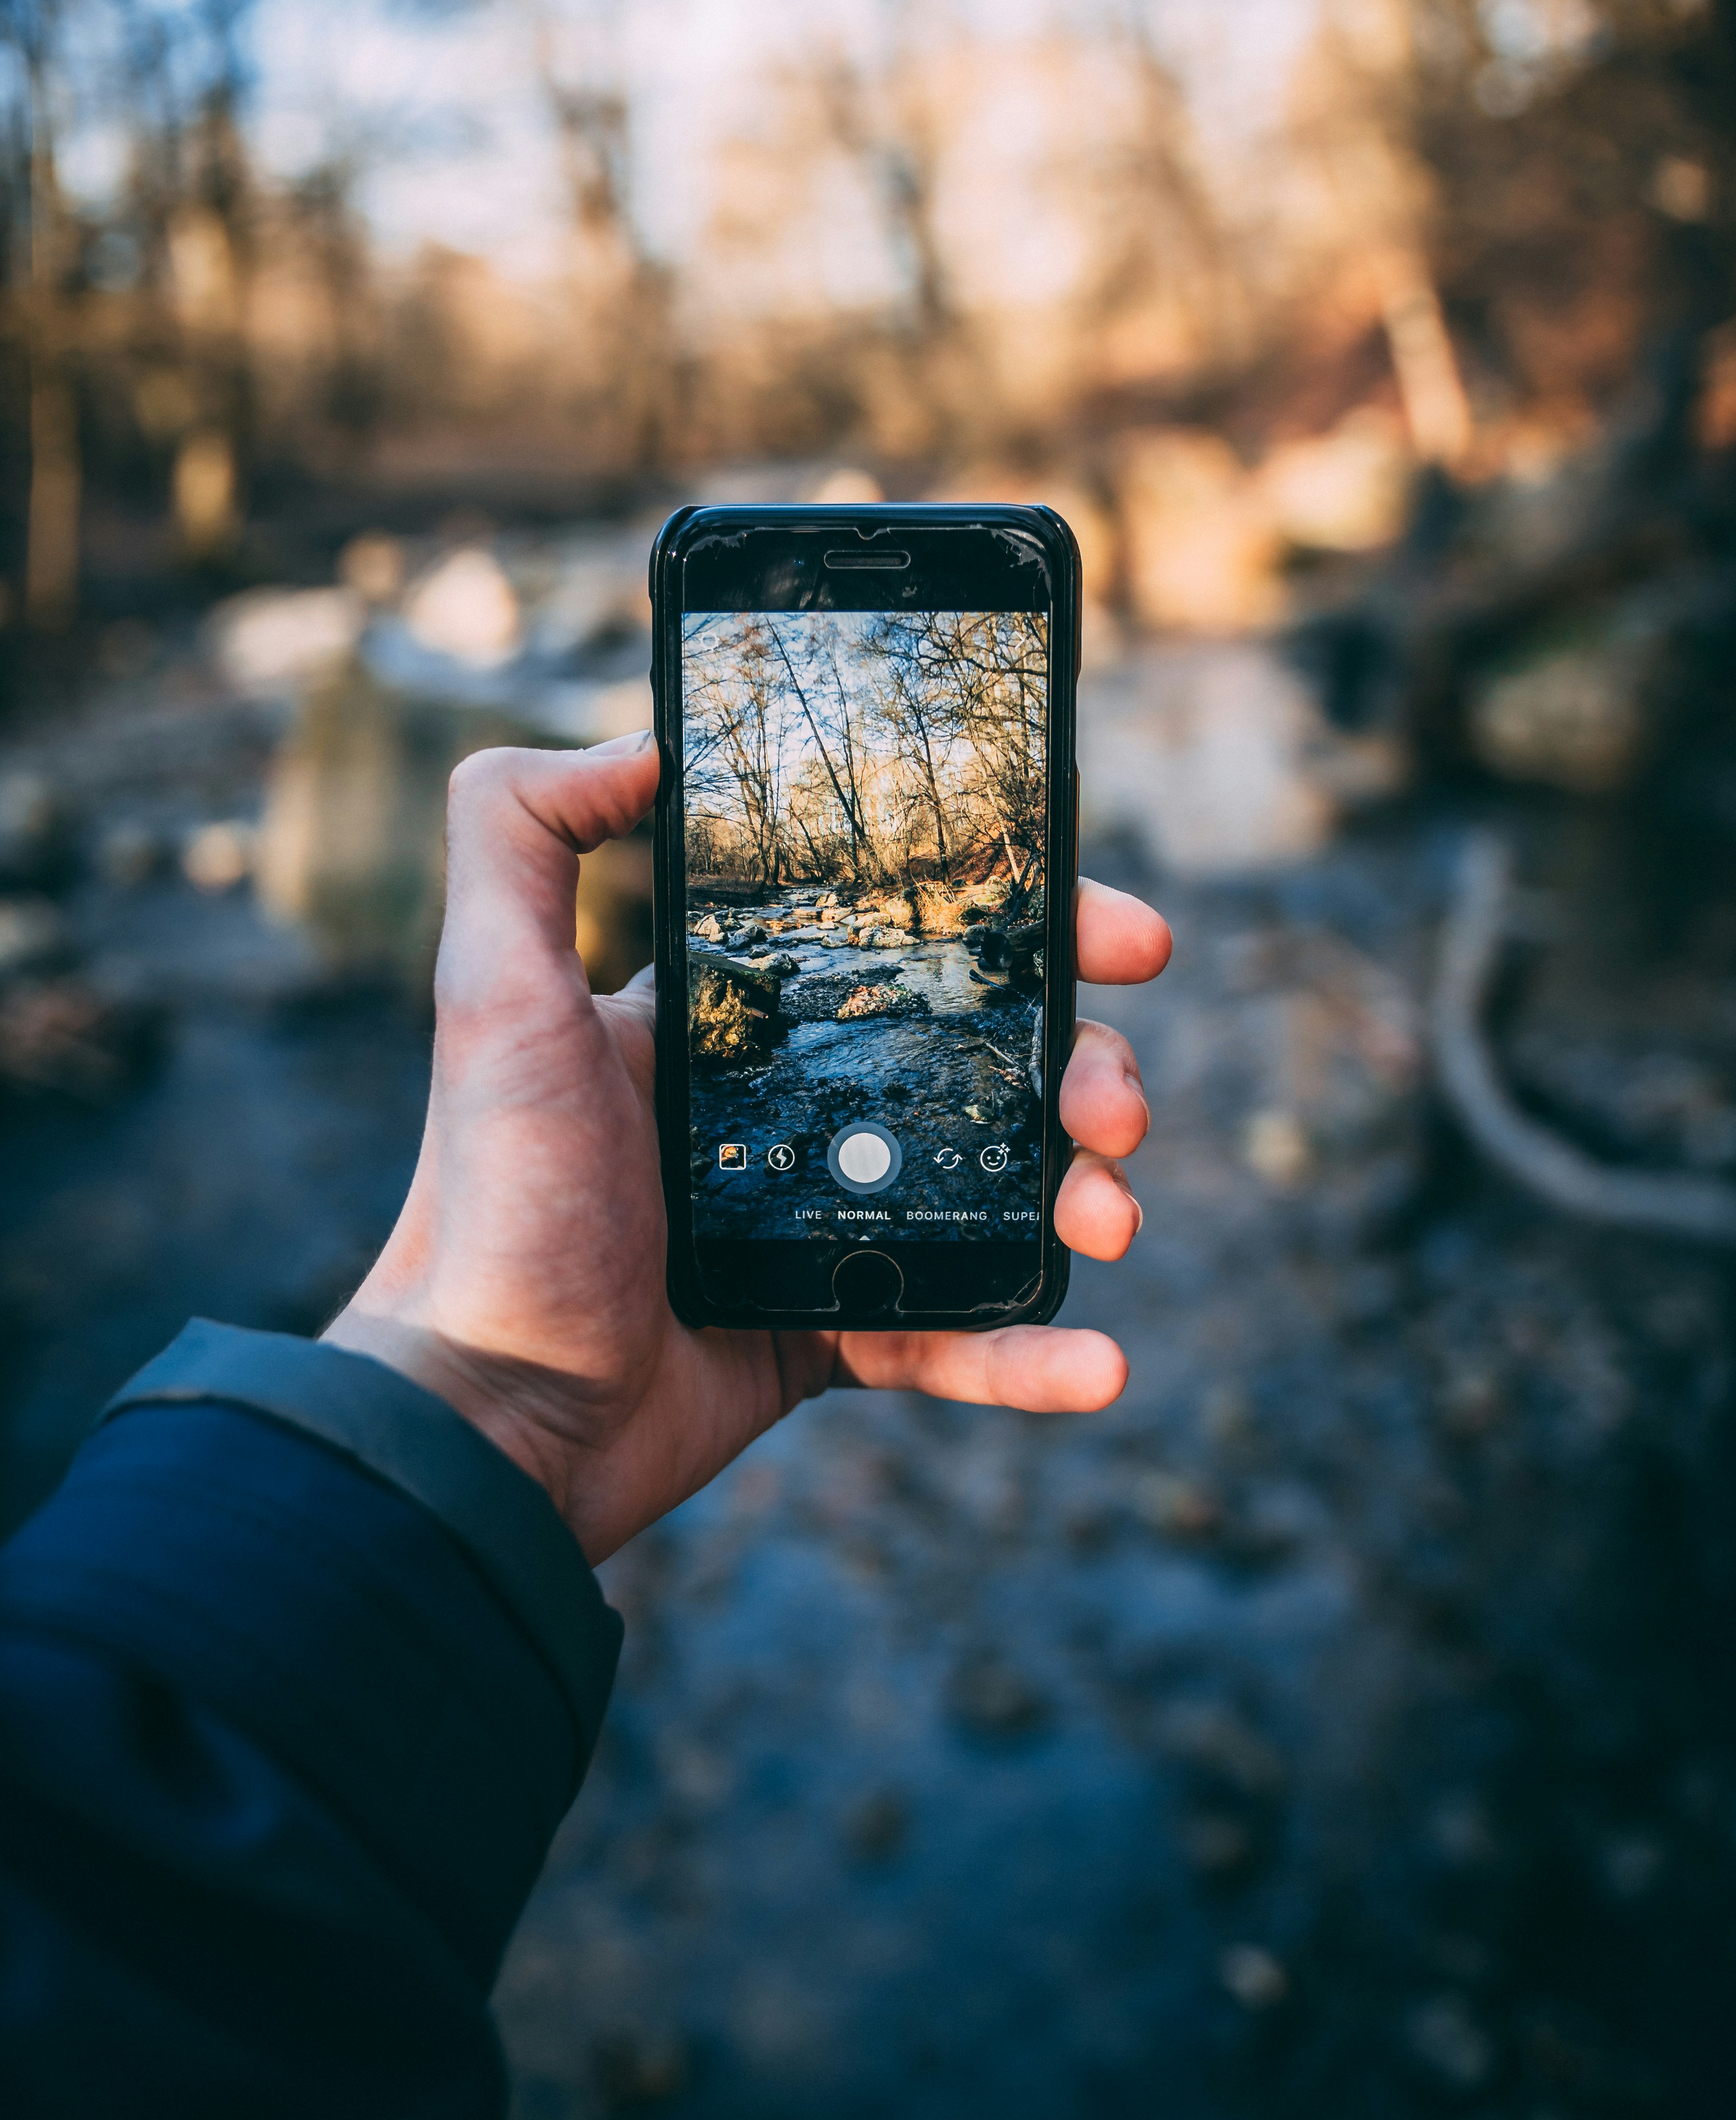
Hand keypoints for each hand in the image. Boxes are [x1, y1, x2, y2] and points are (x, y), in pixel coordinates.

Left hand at [326, 738, 1171, 1563]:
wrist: (481, 1412)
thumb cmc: (490, 1200)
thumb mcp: (488, 993)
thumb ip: (521, 836)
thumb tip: (642, 739)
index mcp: (741, 1021)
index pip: (911, 944)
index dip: (1025, 928)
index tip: (1111, 930)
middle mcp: (793, 1109)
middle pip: (986, 1062)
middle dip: (1084, 1064)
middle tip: (1121, 1097)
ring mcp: (822, 1224)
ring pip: (996, 1192)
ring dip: (1084, 1195)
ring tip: (1111, 1214)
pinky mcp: (828, 1333)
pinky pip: (956, 1337)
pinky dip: (1031, 1353)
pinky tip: (1099, 1365)